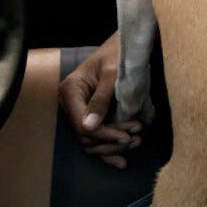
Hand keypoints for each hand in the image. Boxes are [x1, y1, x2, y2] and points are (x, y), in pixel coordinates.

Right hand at [58, 32, 142, 168]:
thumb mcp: (112, 73)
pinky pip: (95, 139)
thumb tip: (89, 127)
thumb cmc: (118, 53)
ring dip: (112, 147)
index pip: (82, 123)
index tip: (126, 136)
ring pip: (91, 141)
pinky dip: (108, 150)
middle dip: (111, 140)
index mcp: (70, 90)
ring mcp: (79, 111)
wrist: (123, 46)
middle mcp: (70, 103)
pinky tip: (121, 161)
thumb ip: (101, 99)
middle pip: (86, 135)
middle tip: (136, 137)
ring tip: (136, 143)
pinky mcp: (90, 116)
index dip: (103, 134)